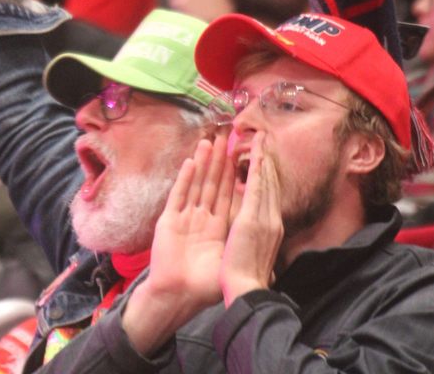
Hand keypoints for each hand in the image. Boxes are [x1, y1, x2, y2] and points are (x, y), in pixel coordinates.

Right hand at [123, 136, 233, 354]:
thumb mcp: (229, 259)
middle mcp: (201, 219)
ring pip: (196, 184)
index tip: (238, 153)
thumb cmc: (205, 285)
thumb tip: (264, 235)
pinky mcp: (169, 221)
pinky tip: (191, 162)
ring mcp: (184, 218)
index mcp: (217, 227)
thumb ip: (240, 243)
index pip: (228, 193)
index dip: (233, 173)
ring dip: (203, 163)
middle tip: (224, 136)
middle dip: (219, 160)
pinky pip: (179, 195)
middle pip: (212, 183)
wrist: (179, 296)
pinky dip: (185, 179)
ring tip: (208, 141)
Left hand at [219, 132, 282, 306]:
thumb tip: (259, 232)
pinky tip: (255, 155)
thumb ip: (259, 238)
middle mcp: (271, 219)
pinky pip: (254, 189)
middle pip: (270, 183)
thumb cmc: (247, 277)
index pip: (270, 195)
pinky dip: (255, 171)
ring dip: (263, 158)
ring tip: (261, 139)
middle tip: (265, 138)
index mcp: (271, 227)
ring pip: (264, 182)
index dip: (268, 174)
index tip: (265, 157)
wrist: (247, 290)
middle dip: (268, 160)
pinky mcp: (252, 220)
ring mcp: (264, 218)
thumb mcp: (257, 253)